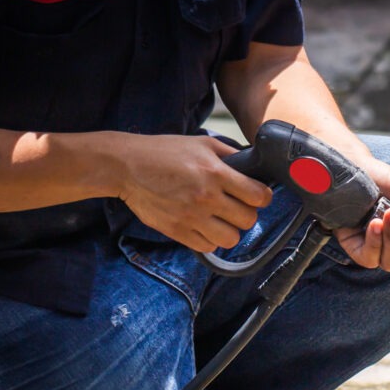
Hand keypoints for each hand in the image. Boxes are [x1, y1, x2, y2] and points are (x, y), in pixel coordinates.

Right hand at [116, 134, 271, 252]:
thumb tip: (255, 163)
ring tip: (221, 219)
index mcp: (216, 173)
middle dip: (247, 213)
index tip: (258, 195)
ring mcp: (191, 217)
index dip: (263, 197)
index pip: (258, 196)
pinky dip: (210, 239)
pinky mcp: (176, 231)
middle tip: (237, 206)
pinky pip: (207, 247)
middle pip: (248, 220)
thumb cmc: (165, 152)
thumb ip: (231, 154)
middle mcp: (206, 197)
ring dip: (230, 230)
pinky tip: (205, 226)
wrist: (127, 167)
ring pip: (231, 239)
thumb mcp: (202, 143)